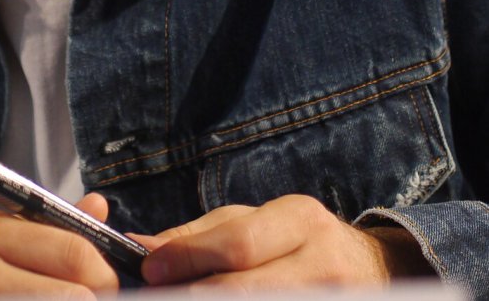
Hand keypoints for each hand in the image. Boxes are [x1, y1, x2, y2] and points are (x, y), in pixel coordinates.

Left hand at [136, 194, 434, 289]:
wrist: (370, 269)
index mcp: (299, 218)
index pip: (237, 242)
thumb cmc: (296, 242)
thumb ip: (198, 235)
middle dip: (197, 293)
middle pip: (248, 288)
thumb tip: (140, 246)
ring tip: (183, 300)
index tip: (150, 269)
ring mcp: (333, 298)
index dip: (189, 258)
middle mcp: (323, 260)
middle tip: (159, 296)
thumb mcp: (255, 223)